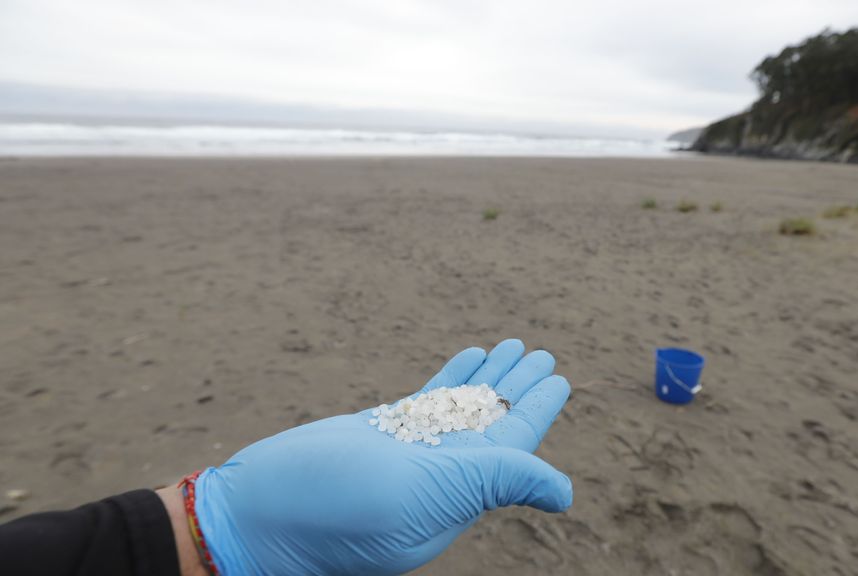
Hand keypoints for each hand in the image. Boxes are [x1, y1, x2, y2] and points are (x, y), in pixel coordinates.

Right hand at [192, 339, 572, 575]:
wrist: (250, 515)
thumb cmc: (331, 508)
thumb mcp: (420, 493)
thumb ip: (491, 480)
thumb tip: (563, 492)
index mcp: (456, 496)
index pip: (511, 448)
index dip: (537, 409)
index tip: (557, 377)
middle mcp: (438, 478)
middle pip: (491, 424)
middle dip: (517, 386)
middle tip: (542, 353)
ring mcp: (406, 456)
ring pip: (460, 409)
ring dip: (488, 378)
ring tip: (513, 346)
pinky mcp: (377, 438)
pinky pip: (426, 404)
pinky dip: (449, 379)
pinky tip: (468, 358)